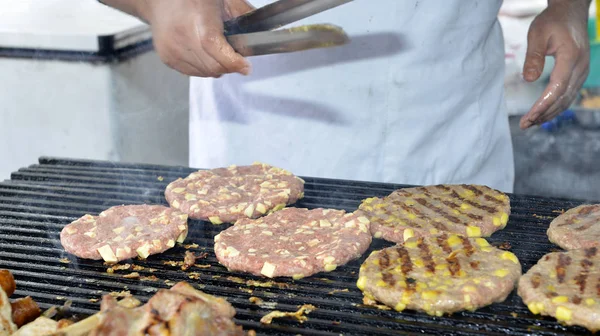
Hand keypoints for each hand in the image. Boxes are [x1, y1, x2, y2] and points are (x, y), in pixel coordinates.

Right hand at [139, 0, 254, 77]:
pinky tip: (203, 51)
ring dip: (217, 67)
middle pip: (214, 67)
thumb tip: (261, 34)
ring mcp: (173, 50)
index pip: (216, 49)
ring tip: (216, 49)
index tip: (246, 66)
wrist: (159, 0)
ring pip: (205, 73)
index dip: (233, 62)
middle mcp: (182, 37)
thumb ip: (243, 15)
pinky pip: (194, 73)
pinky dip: (204, 67)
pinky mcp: (168, 59)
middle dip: (229, 65)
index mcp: (197, 20)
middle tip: (235, 56)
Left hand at [520, 0, 590, 128]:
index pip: (557, 88)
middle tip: (525, 125)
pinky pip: (569, 94)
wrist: (571, 13)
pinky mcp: (579, 73)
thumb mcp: (537, 34)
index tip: (528, 117)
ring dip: (549, 113)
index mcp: (571, 57)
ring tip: (531, 123)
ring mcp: (582, 71)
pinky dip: (556, 106)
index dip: (543, 105)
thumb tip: (529, 79)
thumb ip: (533, 57)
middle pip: (563, 98)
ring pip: (567, 99)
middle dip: (544, 114)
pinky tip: (543, 114)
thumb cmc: (552, 21)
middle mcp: (580, 67)